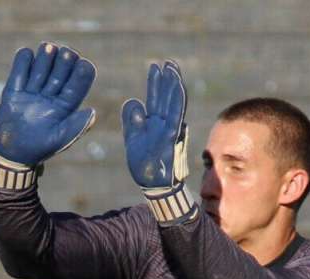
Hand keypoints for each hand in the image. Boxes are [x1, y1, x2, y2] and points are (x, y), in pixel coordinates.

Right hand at [0, 42, 96, 169]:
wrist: (9, 152)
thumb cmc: (37, 149)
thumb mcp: (58, 140)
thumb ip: (75, 127)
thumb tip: (92, 112)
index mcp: (66, 106)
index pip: (79, 81)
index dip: (83, 70)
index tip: (83, 63)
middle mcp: (52, 95)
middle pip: (63, 66)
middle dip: (65, 58)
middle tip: (64, 55)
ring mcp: (34, 90)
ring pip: (44, 60)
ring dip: (46, 54)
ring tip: (46, 56)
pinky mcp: (16, 88)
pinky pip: (21, 64)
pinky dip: (24, 58)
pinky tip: (26, 61)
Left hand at [121, 60, 188, 189]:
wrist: (153, 185)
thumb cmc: (144, 166)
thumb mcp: (133, 140)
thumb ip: (132, 122)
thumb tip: (133, 101)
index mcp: (154, 125)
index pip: (155, 100)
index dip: (155, 84)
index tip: (155, 67)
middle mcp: (163, 124)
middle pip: (164, 98)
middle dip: (166, 80)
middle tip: (168, 62)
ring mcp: (168, 129)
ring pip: (172, 103)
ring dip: (173, 85)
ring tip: (172, 68)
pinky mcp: (171, 136)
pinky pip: (175, 114)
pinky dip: (176, 100)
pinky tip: (177, 86)